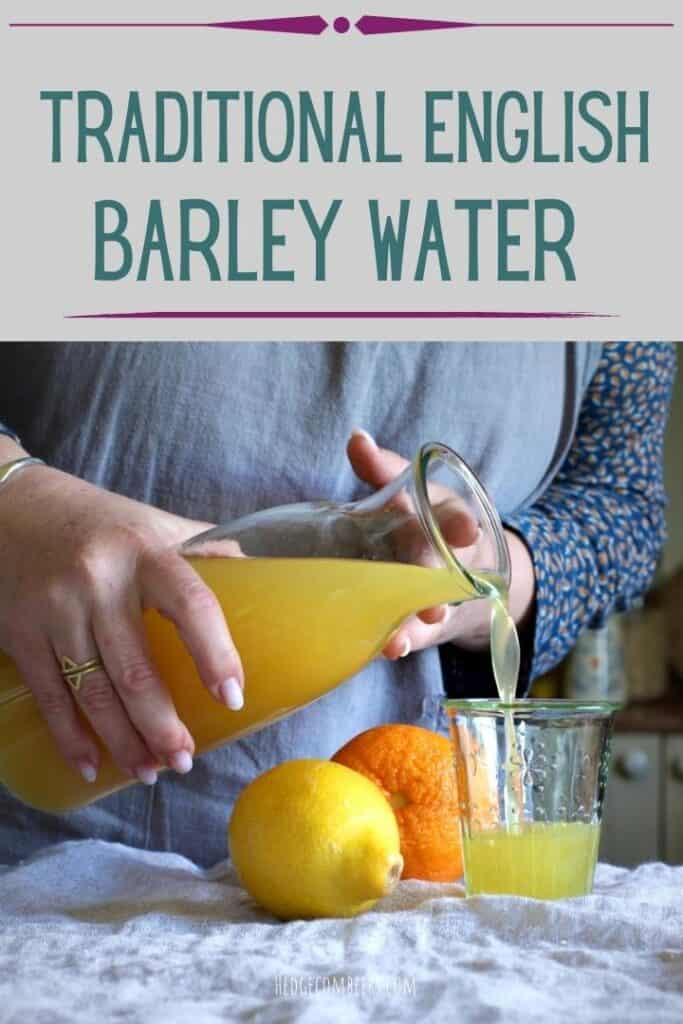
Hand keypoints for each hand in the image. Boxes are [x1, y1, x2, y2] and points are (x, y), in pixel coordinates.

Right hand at [0, 440, 243, 785]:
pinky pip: (50, 696)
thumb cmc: (100, 522)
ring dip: (124, 741)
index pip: (191, 604)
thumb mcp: (156, 525)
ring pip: (94, 692)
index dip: (215, 654)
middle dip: (163, 725)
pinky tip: (91, 765)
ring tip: (151, 770)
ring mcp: (56, 611)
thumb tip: (265, 575)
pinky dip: (71, 738)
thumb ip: (206, 548)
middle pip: (136, 669)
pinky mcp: (21, 634)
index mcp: (145, 552)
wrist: (12, 509)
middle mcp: (99, 582)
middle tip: (185, 760)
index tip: (232, 697)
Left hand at [347, 431, 534, 658]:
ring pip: (431, 603)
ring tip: (413, 623)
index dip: (460, 522)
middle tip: (426, 577)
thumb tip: (358, 437)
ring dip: (421, 611)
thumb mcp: (407, 492)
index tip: (468, 530)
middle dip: (430, 569)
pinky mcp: (425, 624)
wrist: (461, 578)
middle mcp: (445, 555)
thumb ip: (382, 468)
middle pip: (438, 562)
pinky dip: (404, 640)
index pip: (455, 514)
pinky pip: (415, 634)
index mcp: (443, 517)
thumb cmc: (418, 524)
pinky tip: (391, 647)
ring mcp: (437, 593)